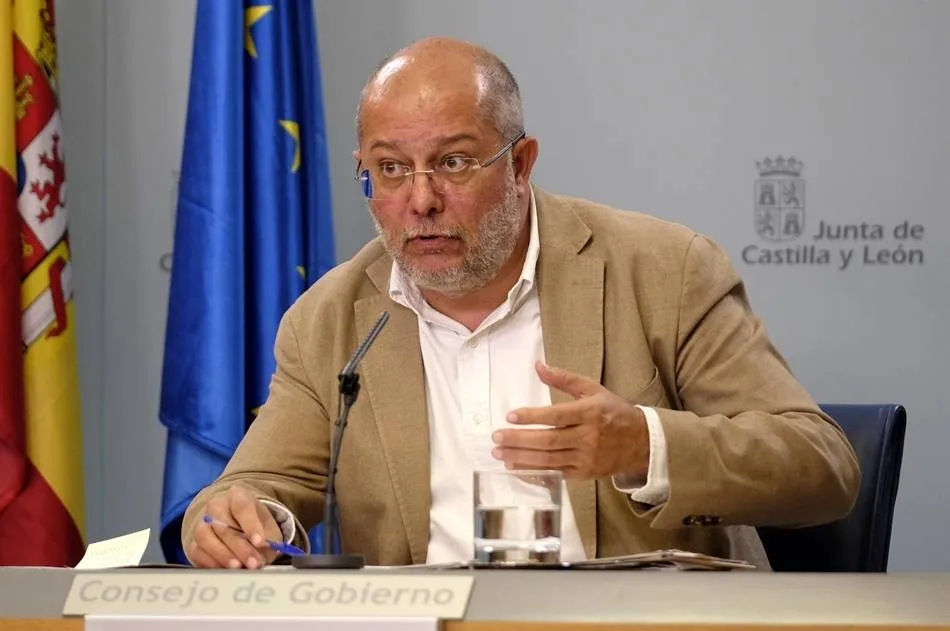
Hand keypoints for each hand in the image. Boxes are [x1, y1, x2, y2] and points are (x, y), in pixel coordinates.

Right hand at [190, 485, 283, 568]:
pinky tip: (225, 570)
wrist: (242, 530)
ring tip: (239, 567)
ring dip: (224, 555)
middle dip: (240, 547)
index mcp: (238, 496)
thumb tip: (264, 554)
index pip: (242, 506)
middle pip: (223, 524)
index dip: (251, 525)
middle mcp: (216, 506)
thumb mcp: (268, 529)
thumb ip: (268, 540)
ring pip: (206, 537)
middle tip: (253, 563)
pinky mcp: (194, 543)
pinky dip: (211, 563)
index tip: (260, 542)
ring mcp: (202, 524)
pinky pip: (197, 552)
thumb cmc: (257, 527)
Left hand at [491, 361, 649, 478]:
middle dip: (519, 440)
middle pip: (548, 440)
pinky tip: (517, 468)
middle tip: (496, 438)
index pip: (555, 416)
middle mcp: (588, 437)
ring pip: (549, 460)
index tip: (510, 416)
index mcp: (589, 413)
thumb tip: (538, 366)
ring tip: (500, 454)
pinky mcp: (584, 474)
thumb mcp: (593, 389)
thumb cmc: (615, 412)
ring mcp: (586, 458)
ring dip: (521, 458)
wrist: (642, 442)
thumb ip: (564, 378)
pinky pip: (556, 475)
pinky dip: (535, 472)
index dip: (531, 417)